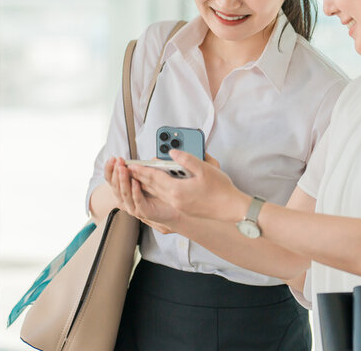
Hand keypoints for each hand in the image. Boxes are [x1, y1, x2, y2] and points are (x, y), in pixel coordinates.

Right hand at [104, 156, 181, 231]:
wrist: (173, 210)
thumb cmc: (160, 196)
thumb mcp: (150, 179)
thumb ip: (146, 170)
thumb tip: (145, 160)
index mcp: (125, 191)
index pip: (111, 180)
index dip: (110, 169)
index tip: (112, 159)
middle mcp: (127, 199)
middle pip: (116, 186)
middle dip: (116, 173)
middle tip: (118, 162)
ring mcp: (134, 206)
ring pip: (125, 193)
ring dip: (124, 180)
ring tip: (124, 170)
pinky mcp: (143, 211)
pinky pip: (137, 200)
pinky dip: (135, 191)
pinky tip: (136, 182)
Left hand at [128, 150, 249, 221]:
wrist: (231, 208)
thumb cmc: (221, 190)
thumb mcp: (205, 169)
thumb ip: (187, 159)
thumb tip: (174, 153)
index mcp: (178, 190)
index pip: (154, 177)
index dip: (142, 169)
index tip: (131, 164)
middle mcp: (175, 200)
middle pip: (152, 186)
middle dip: (140, 176)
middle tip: (129, 169)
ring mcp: (179, 206)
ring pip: (157, 193)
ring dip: (147, 184)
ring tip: (139, 176)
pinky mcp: (183, 208)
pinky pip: (165, 197)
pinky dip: (157, 190)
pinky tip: (157, 186)